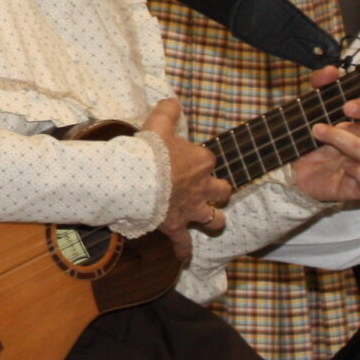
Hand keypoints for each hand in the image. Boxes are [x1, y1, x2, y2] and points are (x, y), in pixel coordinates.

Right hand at [142, 98, 229, 237]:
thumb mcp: (158, 122)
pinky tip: (184, 257)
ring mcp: (192, 209)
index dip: (198, 158)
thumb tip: (174, 102)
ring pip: (215, 219)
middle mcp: (203, 187)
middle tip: (207, 189)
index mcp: (202, 161)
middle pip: (222, 190)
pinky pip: (184, 243)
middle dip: (218, 191)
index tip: (184, 157)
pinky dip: (183, 250)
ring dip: (213, 219)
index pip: (208, 159)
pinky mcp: (177, 225)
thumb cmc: (150, 150)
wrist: (137, 178)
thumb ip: (169, 110)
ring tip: (209, 219)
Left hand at [290, 69, 359, 203]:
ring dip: (343, 141)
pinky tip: (343, 165)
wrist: (290, 169)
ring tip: (318, 133)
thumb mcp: (311, 108)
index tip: (347, 106)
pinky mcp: (359, 188)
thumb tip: (332, 70)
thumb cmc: (310, 138)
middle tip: (336, 122)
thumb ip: (321, 86)